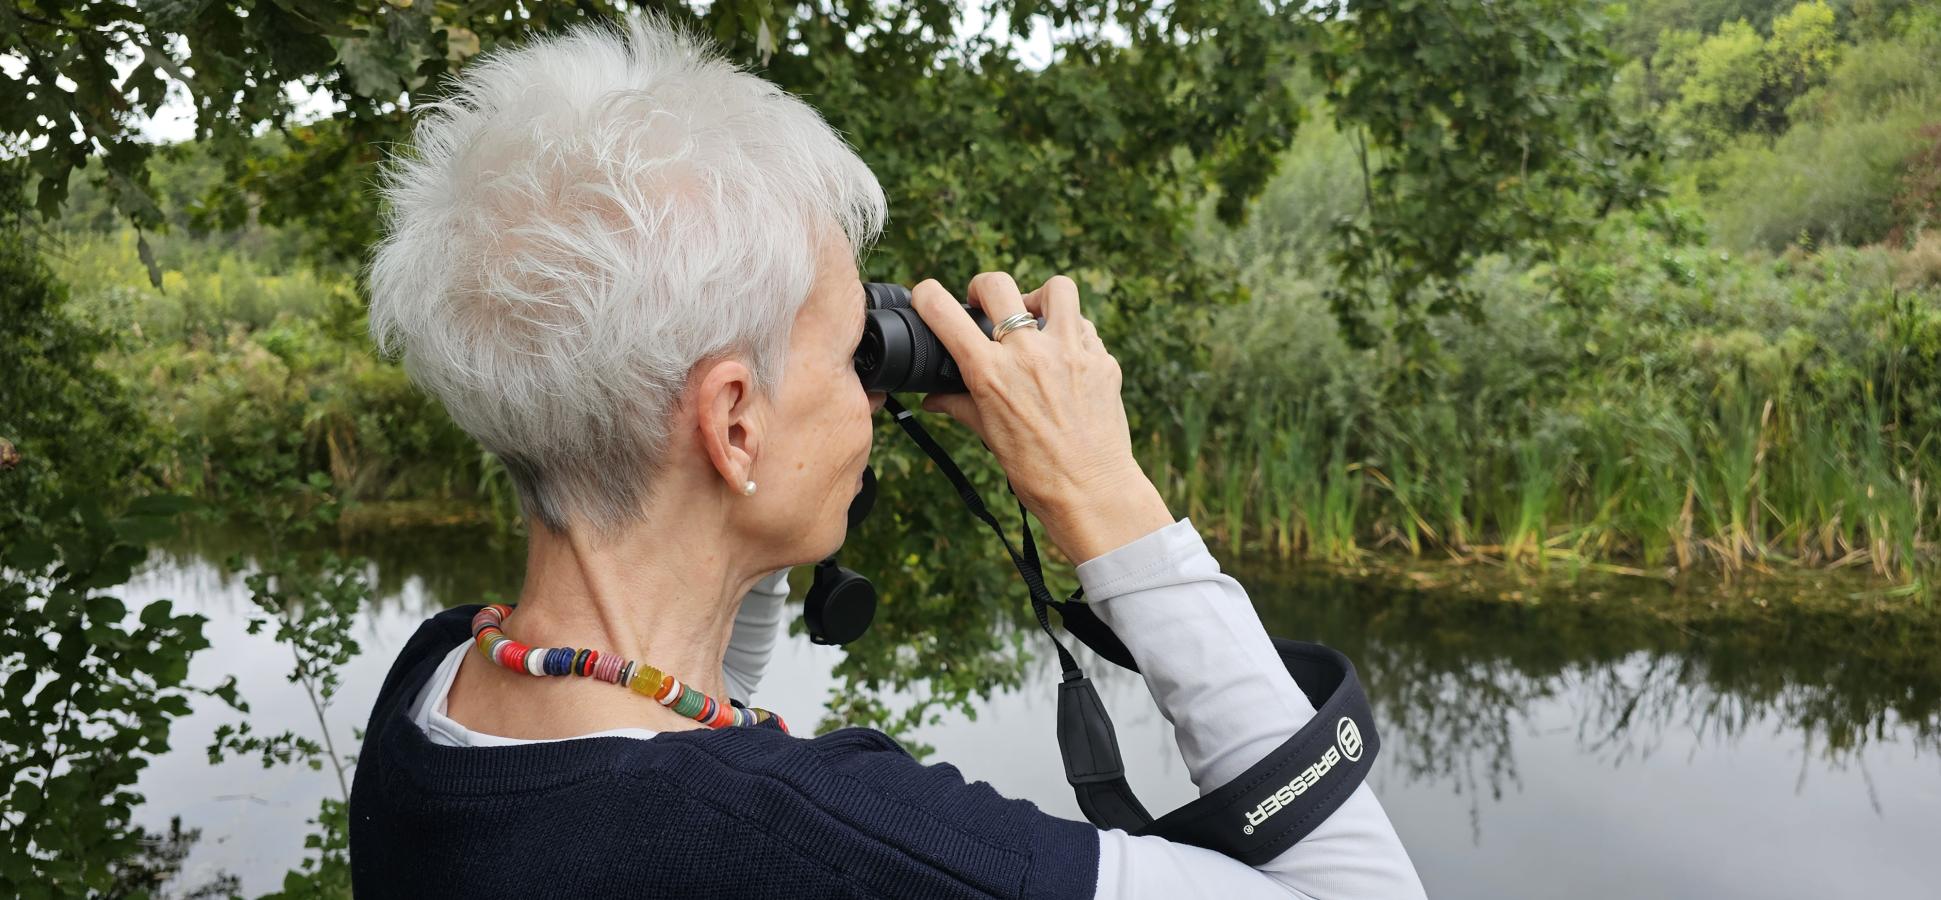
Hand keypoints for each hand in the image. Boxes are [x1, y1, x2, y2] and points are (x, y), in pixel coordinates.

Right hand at [910, 273, 1172, 563]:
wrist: (1091, 491)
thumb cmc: (1035, 472)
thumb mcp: (989, 436)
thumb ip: (960, 406)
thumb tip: (933, 399)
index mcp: (989, 373)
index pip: (942, 312)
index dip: (927, 296)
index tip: (928, 296)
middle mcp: (1027, 353)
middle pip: (996, 284)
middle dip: (984, 289)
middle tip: (986, 307)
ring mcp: (1069, 351)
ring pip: (1056, 289)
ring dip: (1041, 298)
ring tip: (1037, 319)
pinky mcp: (1102, 359)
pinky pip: (1085, 328)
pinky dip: (1073, 335)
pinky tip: (1067, 358)